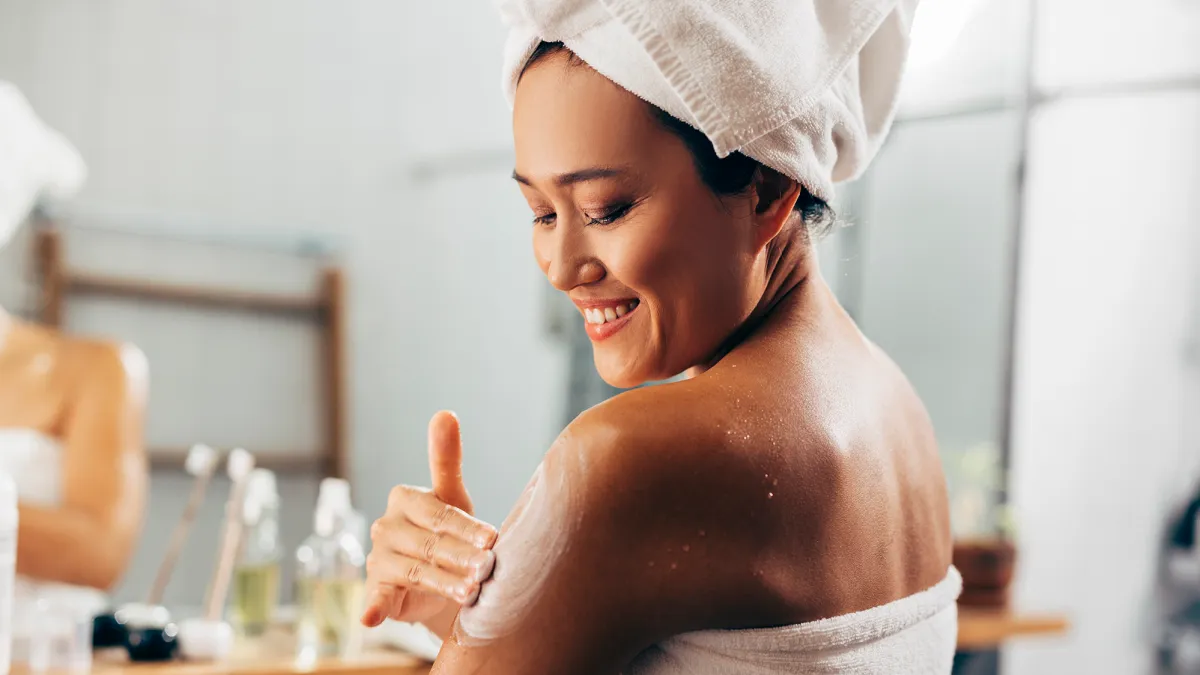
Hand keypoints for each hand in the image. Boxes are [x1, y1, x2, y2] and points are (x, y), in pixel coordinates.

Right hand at [361, 411, 497, 628]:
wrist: (438, 577)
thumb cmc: (448, 530)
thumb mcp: (452, 496)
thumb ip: (446, 458)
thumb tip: (445, 412)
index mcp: (403, 498)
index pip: (439, 513)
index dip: (467, 528)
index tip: (492, 539)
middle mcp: (386, 526)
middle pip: (431, 543)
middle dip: (462, 557)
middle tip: (489, 569)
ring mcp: (378, 559)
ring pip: (418, 572)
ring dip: (445, 583)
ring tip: (473, 594)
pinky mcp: (376, 589)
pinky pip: (374, 598)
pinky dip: (372, 607)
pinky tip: (371, 618)